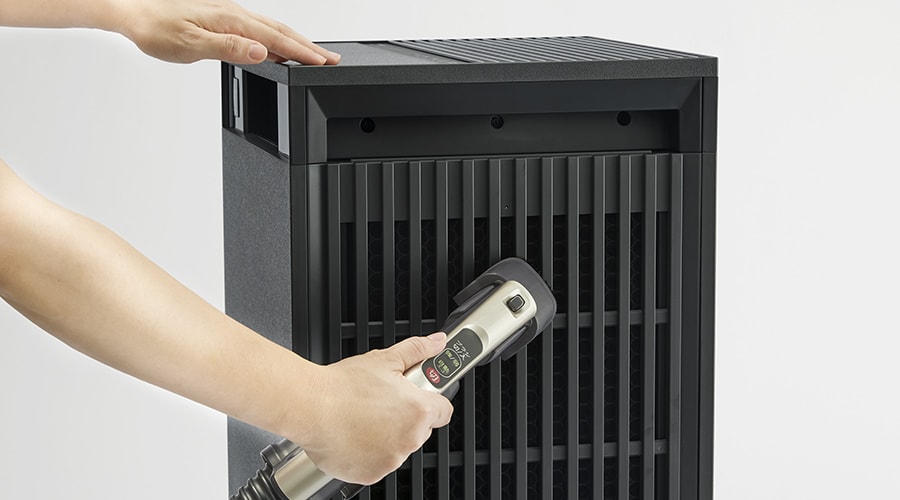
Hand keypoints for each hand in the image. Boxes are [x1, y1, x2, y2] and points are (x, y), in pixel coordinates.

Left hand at [112, 0, 339, 64]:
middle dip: (308, 46)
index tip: (323, 62)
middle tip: (331, 59)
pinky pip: (257, 27)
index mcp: (231, 20)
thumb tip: (262, 51)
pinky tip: (276, 47)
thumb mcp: (191, 45)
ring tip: (312, 55)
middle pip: (280, 30)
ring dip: (294, 42)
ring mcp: (228, 14)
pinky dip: (275, 38)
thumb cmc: (155, 29)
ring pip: (270, 28)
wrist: (132, 12)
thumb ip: (229, 48)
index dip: (303, 52)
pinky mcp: (221, 17)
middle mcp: (233, 13)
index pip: (276, 38)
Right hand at [297, 333, 453, 484]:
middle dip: (405, 418)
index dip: (432, 401)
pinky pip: (377, 464)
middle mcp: (409, 439)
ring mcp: (391, 459)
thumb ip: (418, 350)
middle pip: (420, 430)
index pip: (443, 411)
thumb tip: (437, 342)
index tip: (420, 398)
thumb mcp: (385, 359)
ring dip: (387, 437)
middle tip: (381, 405)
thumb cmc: (343, 385)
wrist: (309, 406)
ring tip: (363, 419)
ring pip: (398, 447)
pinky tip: (354, 435)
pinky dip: (368, 454)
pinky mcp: (371, 474)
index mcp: (418, 411)